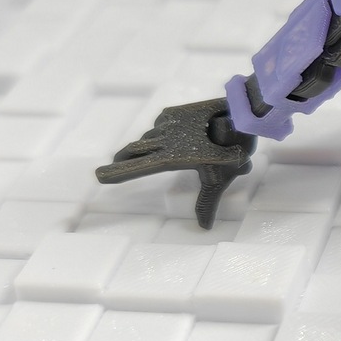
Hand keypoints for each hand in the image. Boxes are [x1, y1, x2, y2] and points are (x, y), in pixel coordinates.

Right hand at [95, 97, 255, 229]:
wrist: (241, 116)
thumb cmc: (231, 151)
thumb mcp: (219, 180)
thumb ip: (207, 202)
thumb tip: (204, 226)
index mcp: (170, 157)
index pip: (138, 167)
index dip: (118, 173)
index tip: (99, 175)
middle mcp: (163, 139)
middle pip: (135, 150)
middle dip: (123, 159)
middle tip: (111, 166)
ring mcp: (168, 124)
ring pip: (149, 138)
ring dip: (143, 146)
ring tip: (136, 153)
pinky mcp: (174, 113)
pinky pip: (161, 125)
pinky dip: (159, 132)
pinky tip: (164, 135)